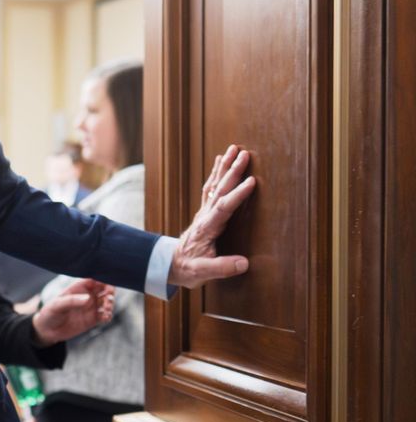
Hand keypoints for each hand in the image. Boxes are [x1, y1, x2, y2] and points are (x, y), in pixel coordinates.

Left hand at [30, 278, 114, 344]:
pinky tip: (105, 317)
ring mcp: (91, 307)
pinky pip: (105, 315)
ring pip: (107, 301)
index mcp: (78, 287)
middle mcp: (87, 295)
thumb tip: (88, 298)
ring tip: (106, 309)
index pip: (94, 278)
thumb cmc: (50, 313)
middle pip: (104, 288)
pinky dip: (108, 315)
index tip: (107, 284)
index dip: (103, 278)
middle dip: (109, 291)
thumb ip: (71, 301)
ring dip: (110, 304)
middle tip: (108, 297)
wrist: (48, 331)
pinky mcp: (93, 319)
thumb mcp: (57, 305)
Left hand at [168, 144, 256, 287]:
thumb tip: (244, 263)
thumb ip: (221, 267)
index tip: (251, 182)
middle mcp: (205, 216)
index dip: (237, 195)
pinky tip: (220, 160)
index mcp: (207, 228)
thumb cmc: (187, 269)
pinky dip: (216, 173)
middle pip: (220, 190)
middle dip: (232, 171)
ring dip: (224, 167)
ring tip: (234, 149)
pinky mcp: (205, 212)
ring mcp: (204, 212)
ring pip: (215, 184)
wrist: (170, 265)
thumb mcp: (202, 272)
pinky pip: (211, 188)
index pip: (224, 207)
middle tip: (244, 154)